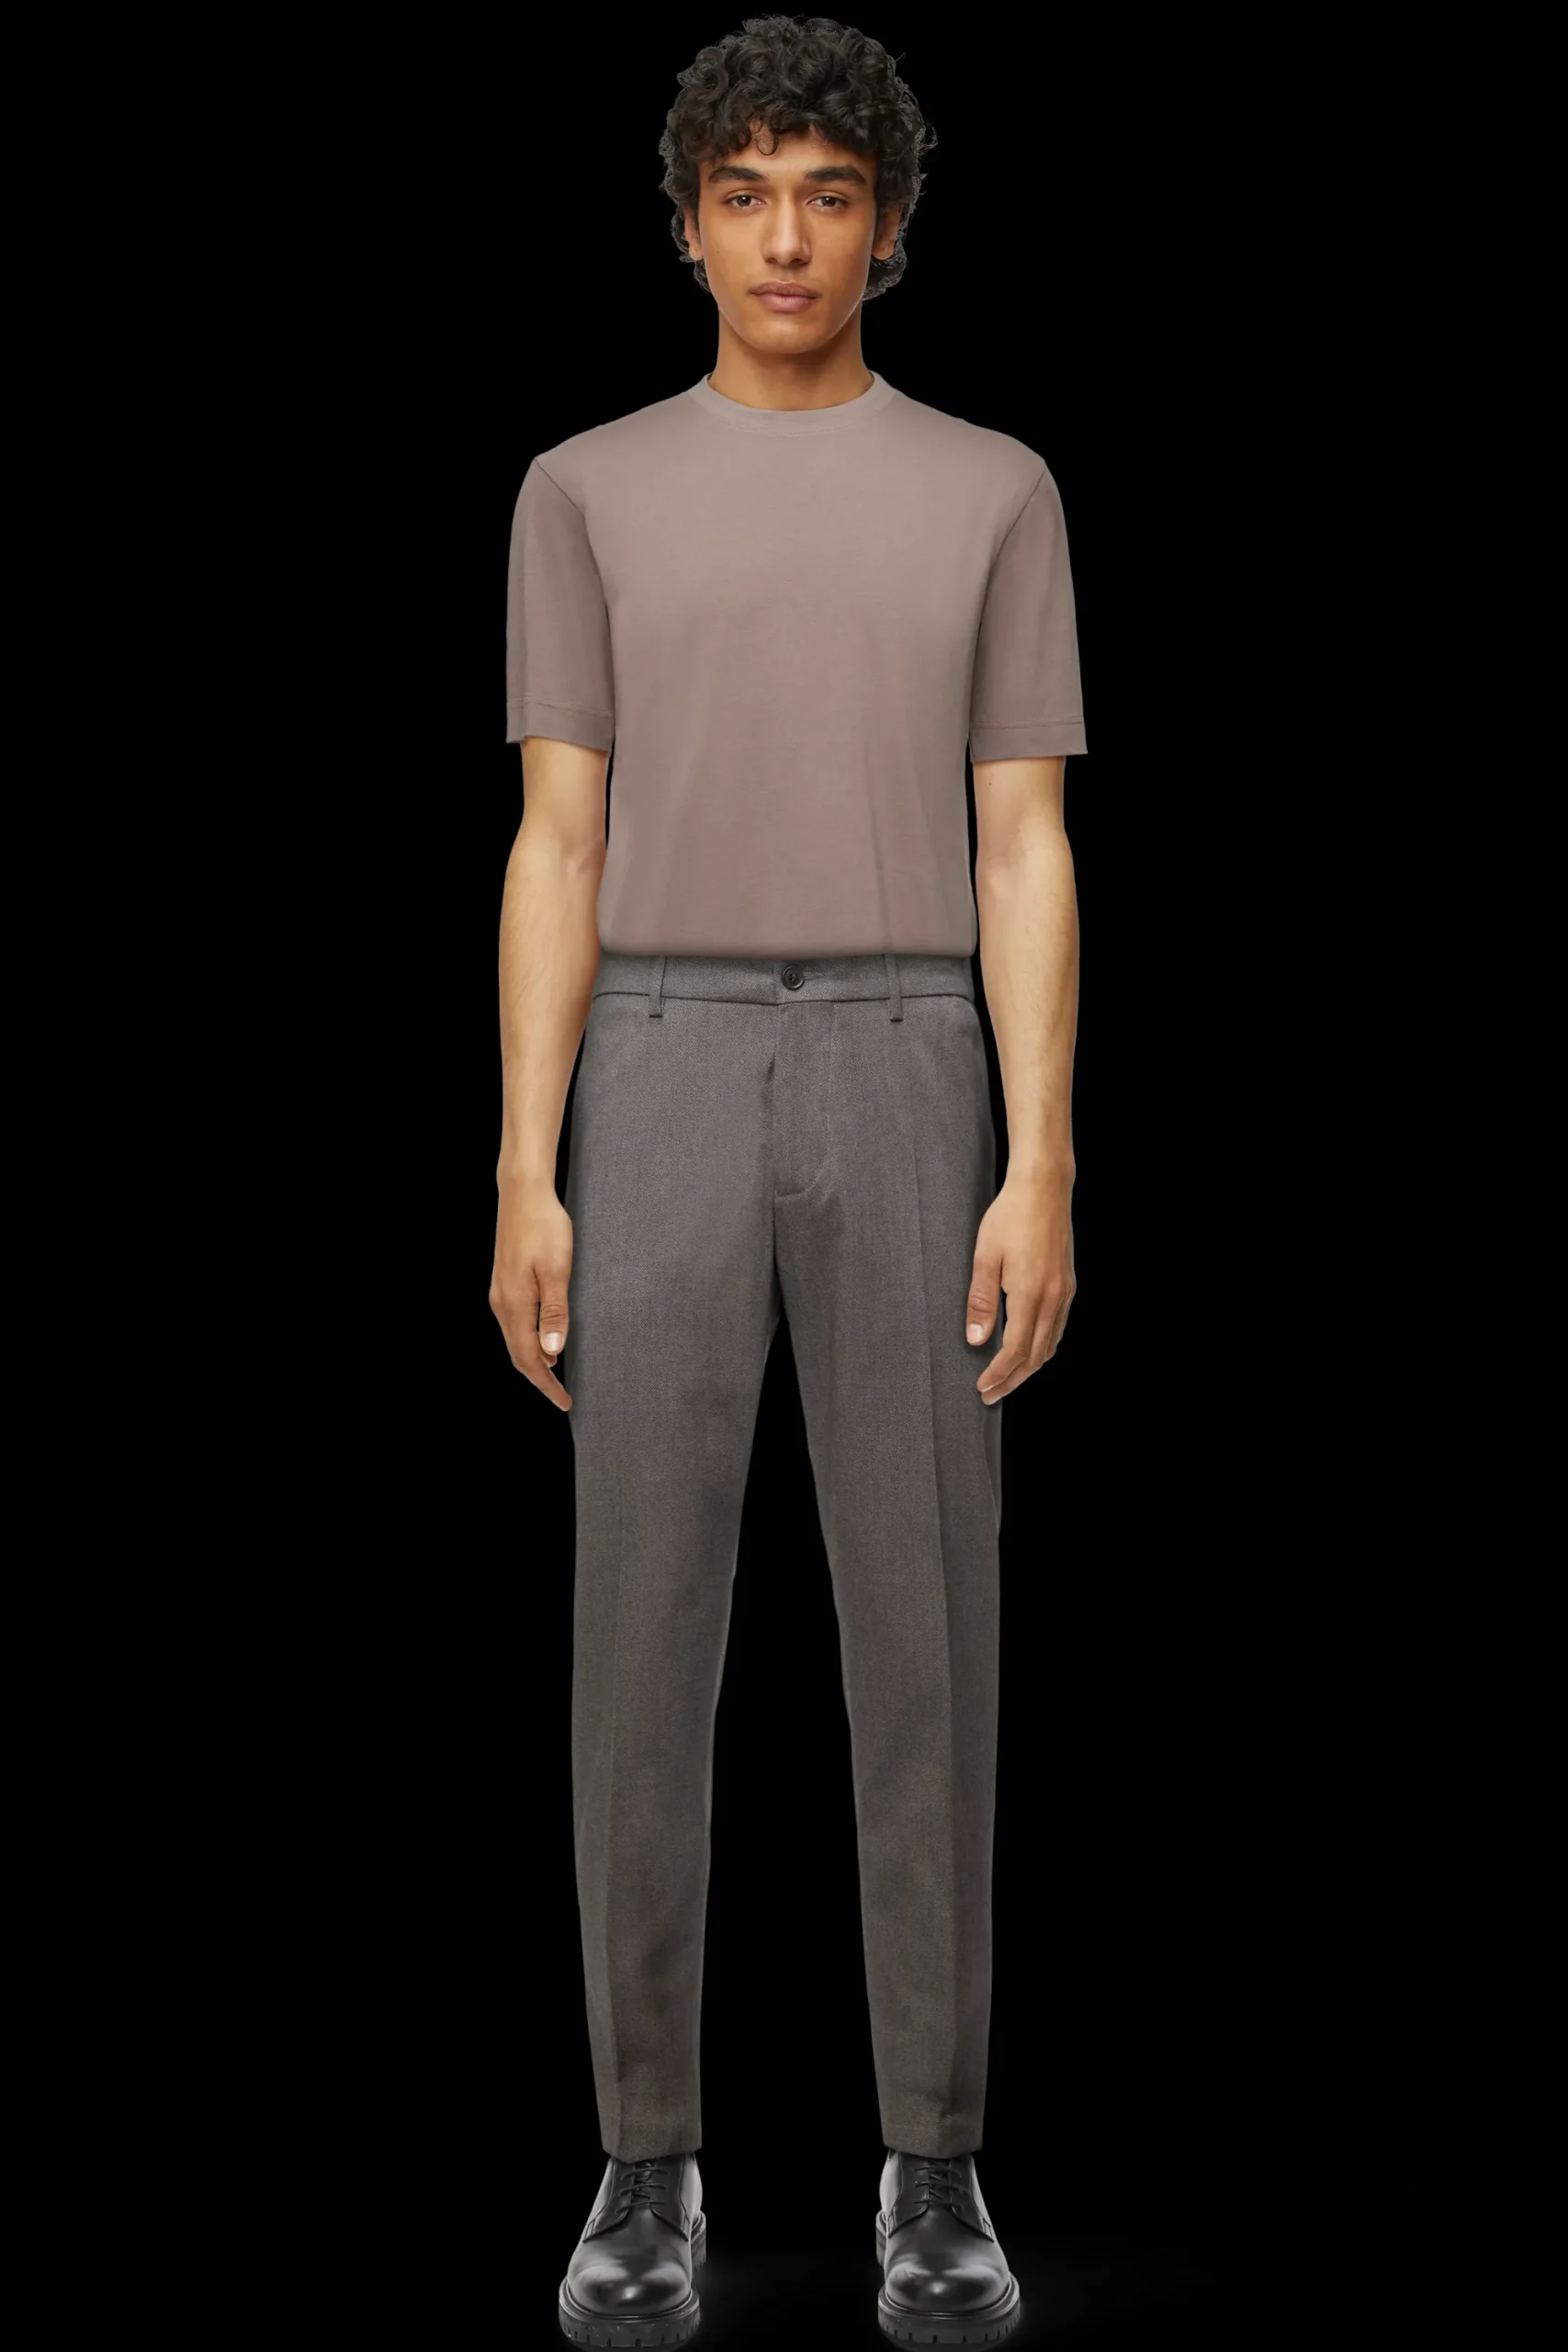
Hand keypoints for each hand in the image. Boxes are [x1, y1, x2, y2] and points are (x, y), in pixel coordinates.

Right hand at [490, 1178, 573, 1409]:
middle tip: (561, 1396)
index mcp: (515, 1304)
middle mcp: (502, 1303)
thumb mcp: (557, 1269)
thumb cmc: (543, 1226)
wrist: (522, 1193)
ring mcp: (500, 1293)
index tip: (564, 1401)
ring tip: (554, 1376)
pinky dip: (528, 1341)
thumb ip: (555, 1312)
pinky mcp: (504, 1283)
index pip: (529, 1359)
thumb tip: (552, 1352)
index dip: (546, 1385)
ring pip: (515, 1339)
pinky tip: (542, 1340)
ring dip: (533, 1361)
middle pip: (518, 1354)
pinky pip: (514, 1324)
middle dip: (539, 1379)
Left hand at [965, 1169, 1075, 1403]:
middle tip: (991, 1395)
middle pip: (1035, 1356)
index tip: (981, 1387)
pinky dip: (1042, 1347)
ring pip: (1050, 1344)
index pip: (1014, 1351)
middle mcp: (1053, 1298)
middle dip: (1012, 1380)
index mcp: (1030, 1294)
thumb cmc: (1010, 1217)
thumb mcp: (985, 1257)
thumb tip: (975, 1340)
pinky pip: (1057, 1328)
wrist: (1043, 1188)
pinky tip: (1029, 1348)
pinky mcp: (1067, 1284)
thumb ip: (980, 1301)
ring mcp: (1064, 1292)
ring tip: (1008, 1378)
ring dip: (1029, 1367)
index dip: (998, 1374)